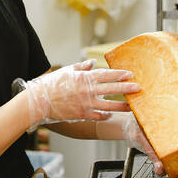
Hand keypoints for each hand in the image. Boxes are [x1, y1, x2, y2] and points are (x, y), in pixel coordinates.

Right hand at [23, 59, 138, 129]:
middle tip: (138, 88)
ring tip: (132, 106)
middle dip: (127, 88)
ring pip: (109, 105)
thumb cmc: (51, 85)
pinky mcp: (82, 114)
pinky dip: (105, 115)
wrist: (39, 101)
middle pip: (112, 89)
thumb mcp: (66, 71)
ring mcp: (85, 104)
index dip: (119, 74)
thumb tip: (92, 62)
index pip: (106, 75)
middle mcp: (87, 91)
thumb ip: (81, 67)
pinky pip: (98, 115)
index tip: (130, 74)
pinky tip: (111, 114)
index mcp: (84, 78)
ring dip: (121, 105)